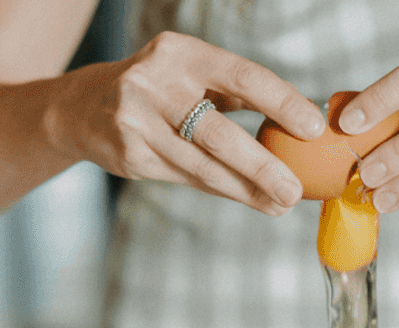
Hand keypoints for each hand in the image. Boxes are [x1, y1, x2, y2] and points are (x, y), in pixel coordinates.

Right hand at [45, 31, 326, 215]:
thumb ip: (235, 91)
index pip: (241, 76)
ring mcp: (137, 122)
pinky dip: (222, 190)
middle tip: (295, 190)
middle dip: (262, 166)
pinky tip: (250, 198)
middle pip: (218, 132)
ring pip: (202, 165)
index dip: (281, 102)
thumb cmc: (161, 89)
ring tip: (280, 204)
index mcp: (181, 53)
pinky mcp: (130, 156)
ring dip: (246, 189)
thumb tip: (299, 120)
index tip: (313, 128)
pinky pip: (187, 178)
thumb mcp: (192, 72)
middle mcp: (155, 83)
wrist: (85, 107)